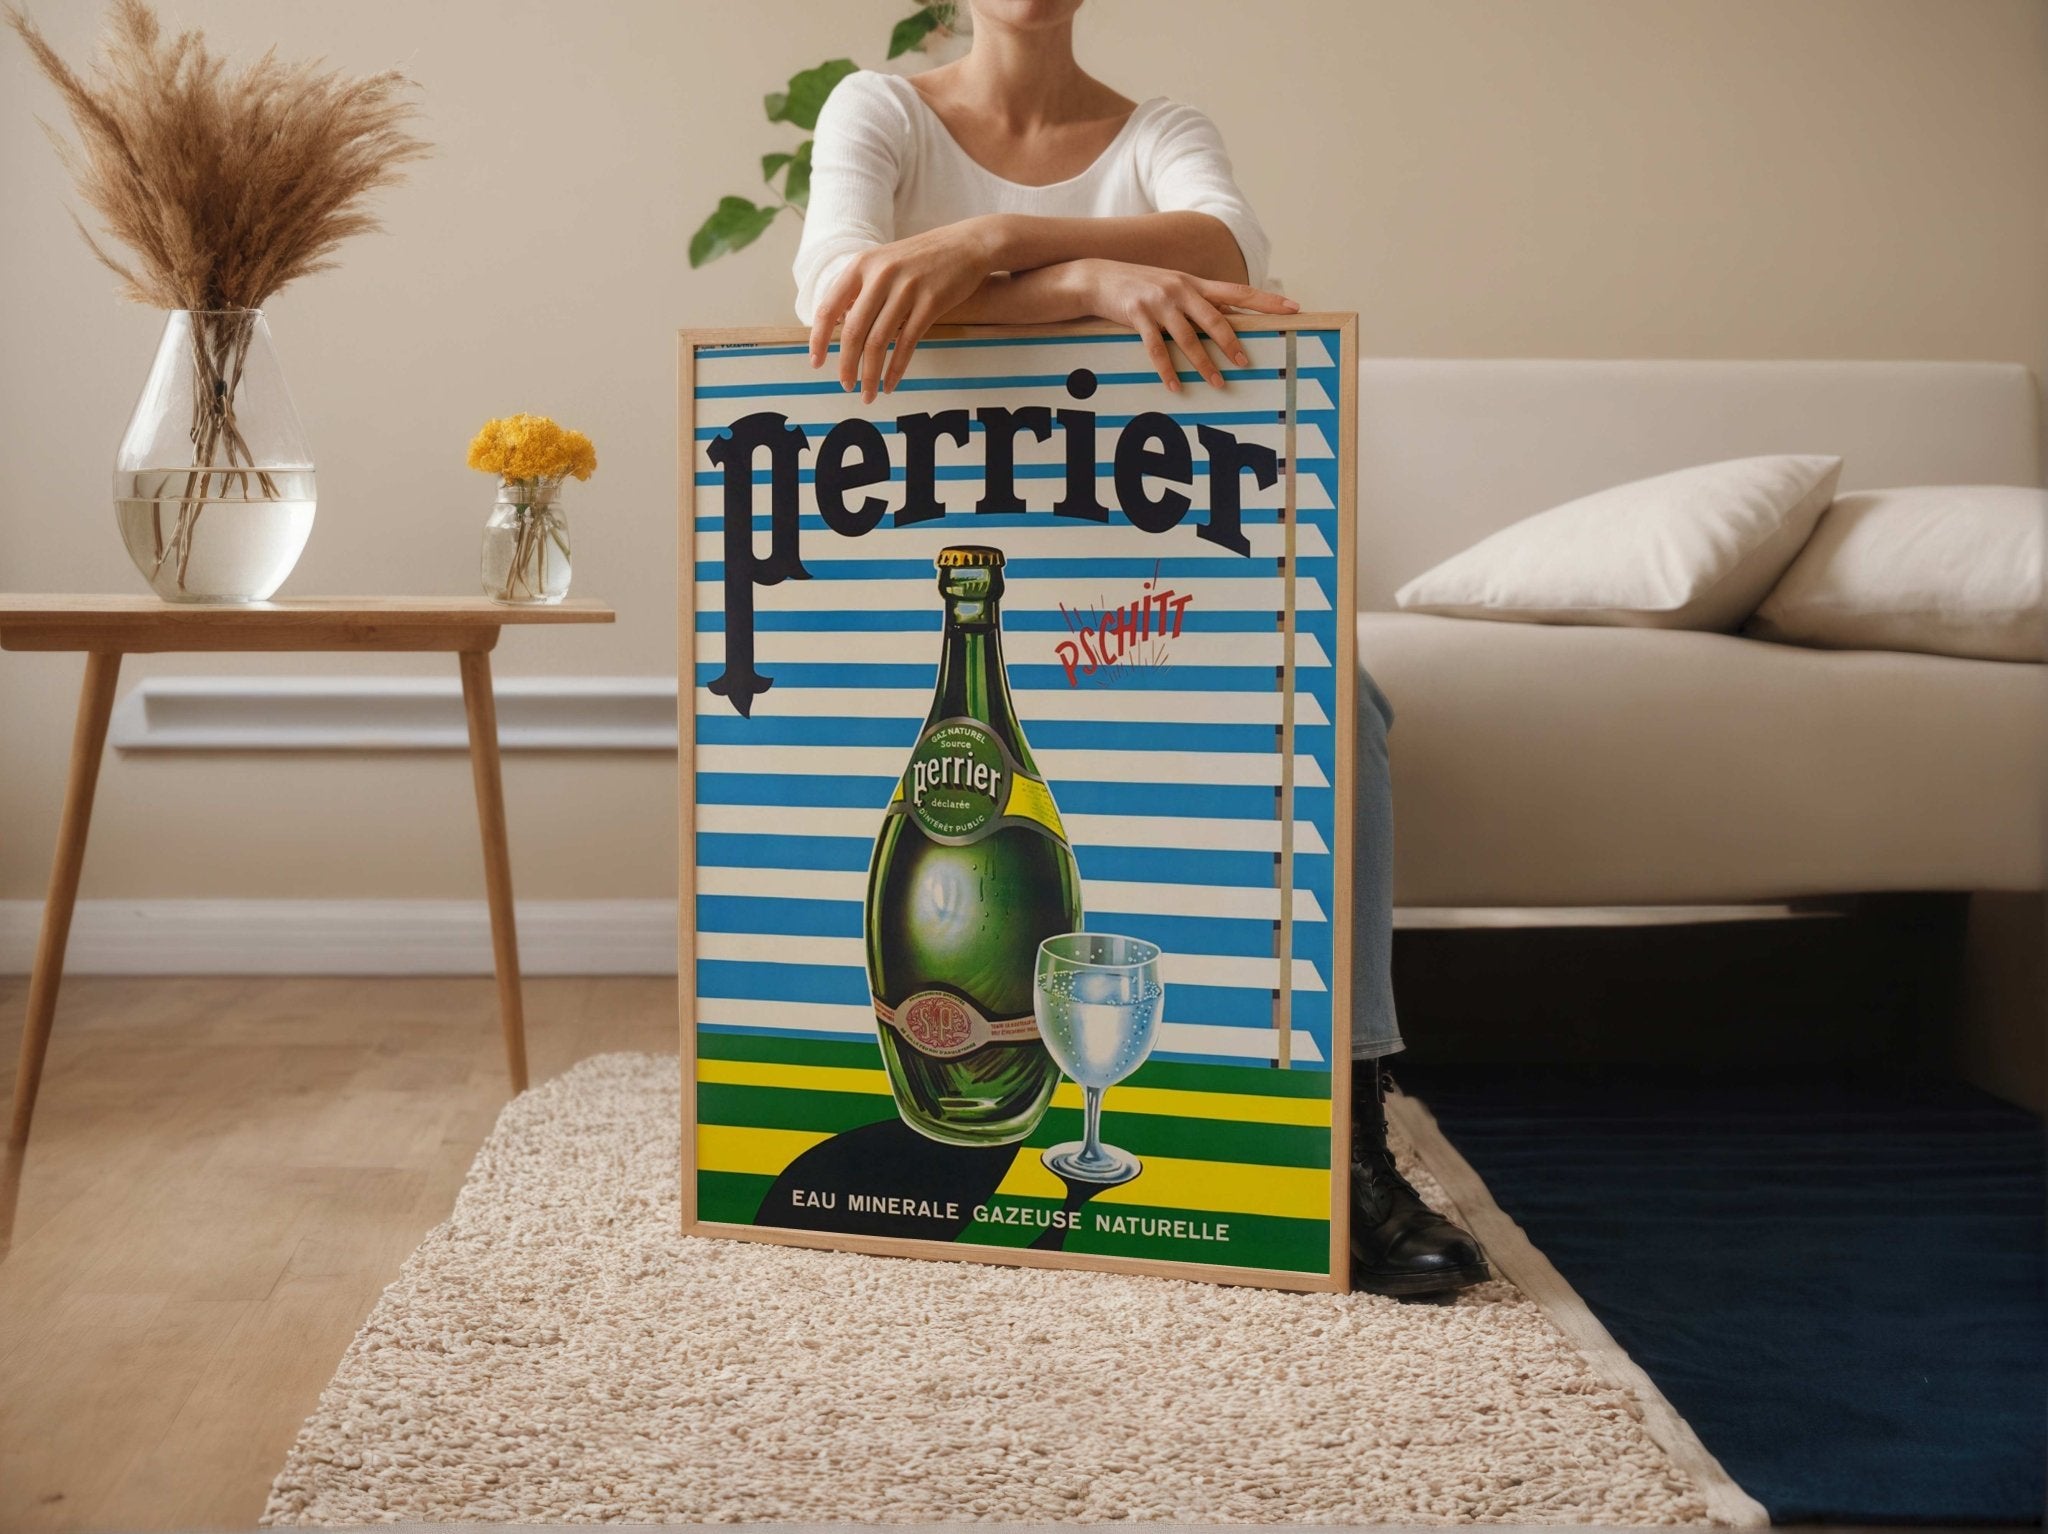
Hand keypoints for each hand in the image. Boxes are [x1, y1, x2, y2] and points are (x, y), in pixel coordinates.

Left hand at [809, 219, 999, 401]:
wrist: (965, 245)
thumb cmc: (922, 258)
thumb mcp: (883, 263)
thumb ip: (861, 289)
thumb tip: (839, 325)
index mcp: (861, 265)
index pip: (829, 307)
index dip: (819, 339)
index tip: (816, 362)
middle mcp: (880, 275)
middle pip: (854, 331)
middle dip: (847, 365)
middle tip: (845, 386)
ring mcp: (906, 289)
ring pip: (879, 342)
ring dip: (870, 374)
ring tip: (868, 393)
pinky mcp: (930, 302)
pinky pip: (906, 343)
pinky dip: (896, 369)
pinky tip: (891, 384)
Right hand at [1066, 258, 1298, 389]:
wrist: (1098, 277)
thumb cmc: (1141, 286)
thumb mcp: (1174, 287)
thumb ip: (1199, 302)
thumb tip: (1228, 319)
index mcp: (1195, 283)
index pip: (1239, 292)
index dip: (1267, 301)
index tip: (1294, 308)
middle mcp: (1181, 290)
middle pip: (1215, 318)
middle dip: (1232, 342)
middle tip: (1246, 363)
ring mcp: (1159, 302)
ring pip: (1188, 337)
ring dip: (1203, 363)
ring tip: (1217, 383)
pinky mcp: (1138, 315)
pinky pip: (1156, 348)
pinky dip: (1166, 370)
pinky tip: (1175, 386)